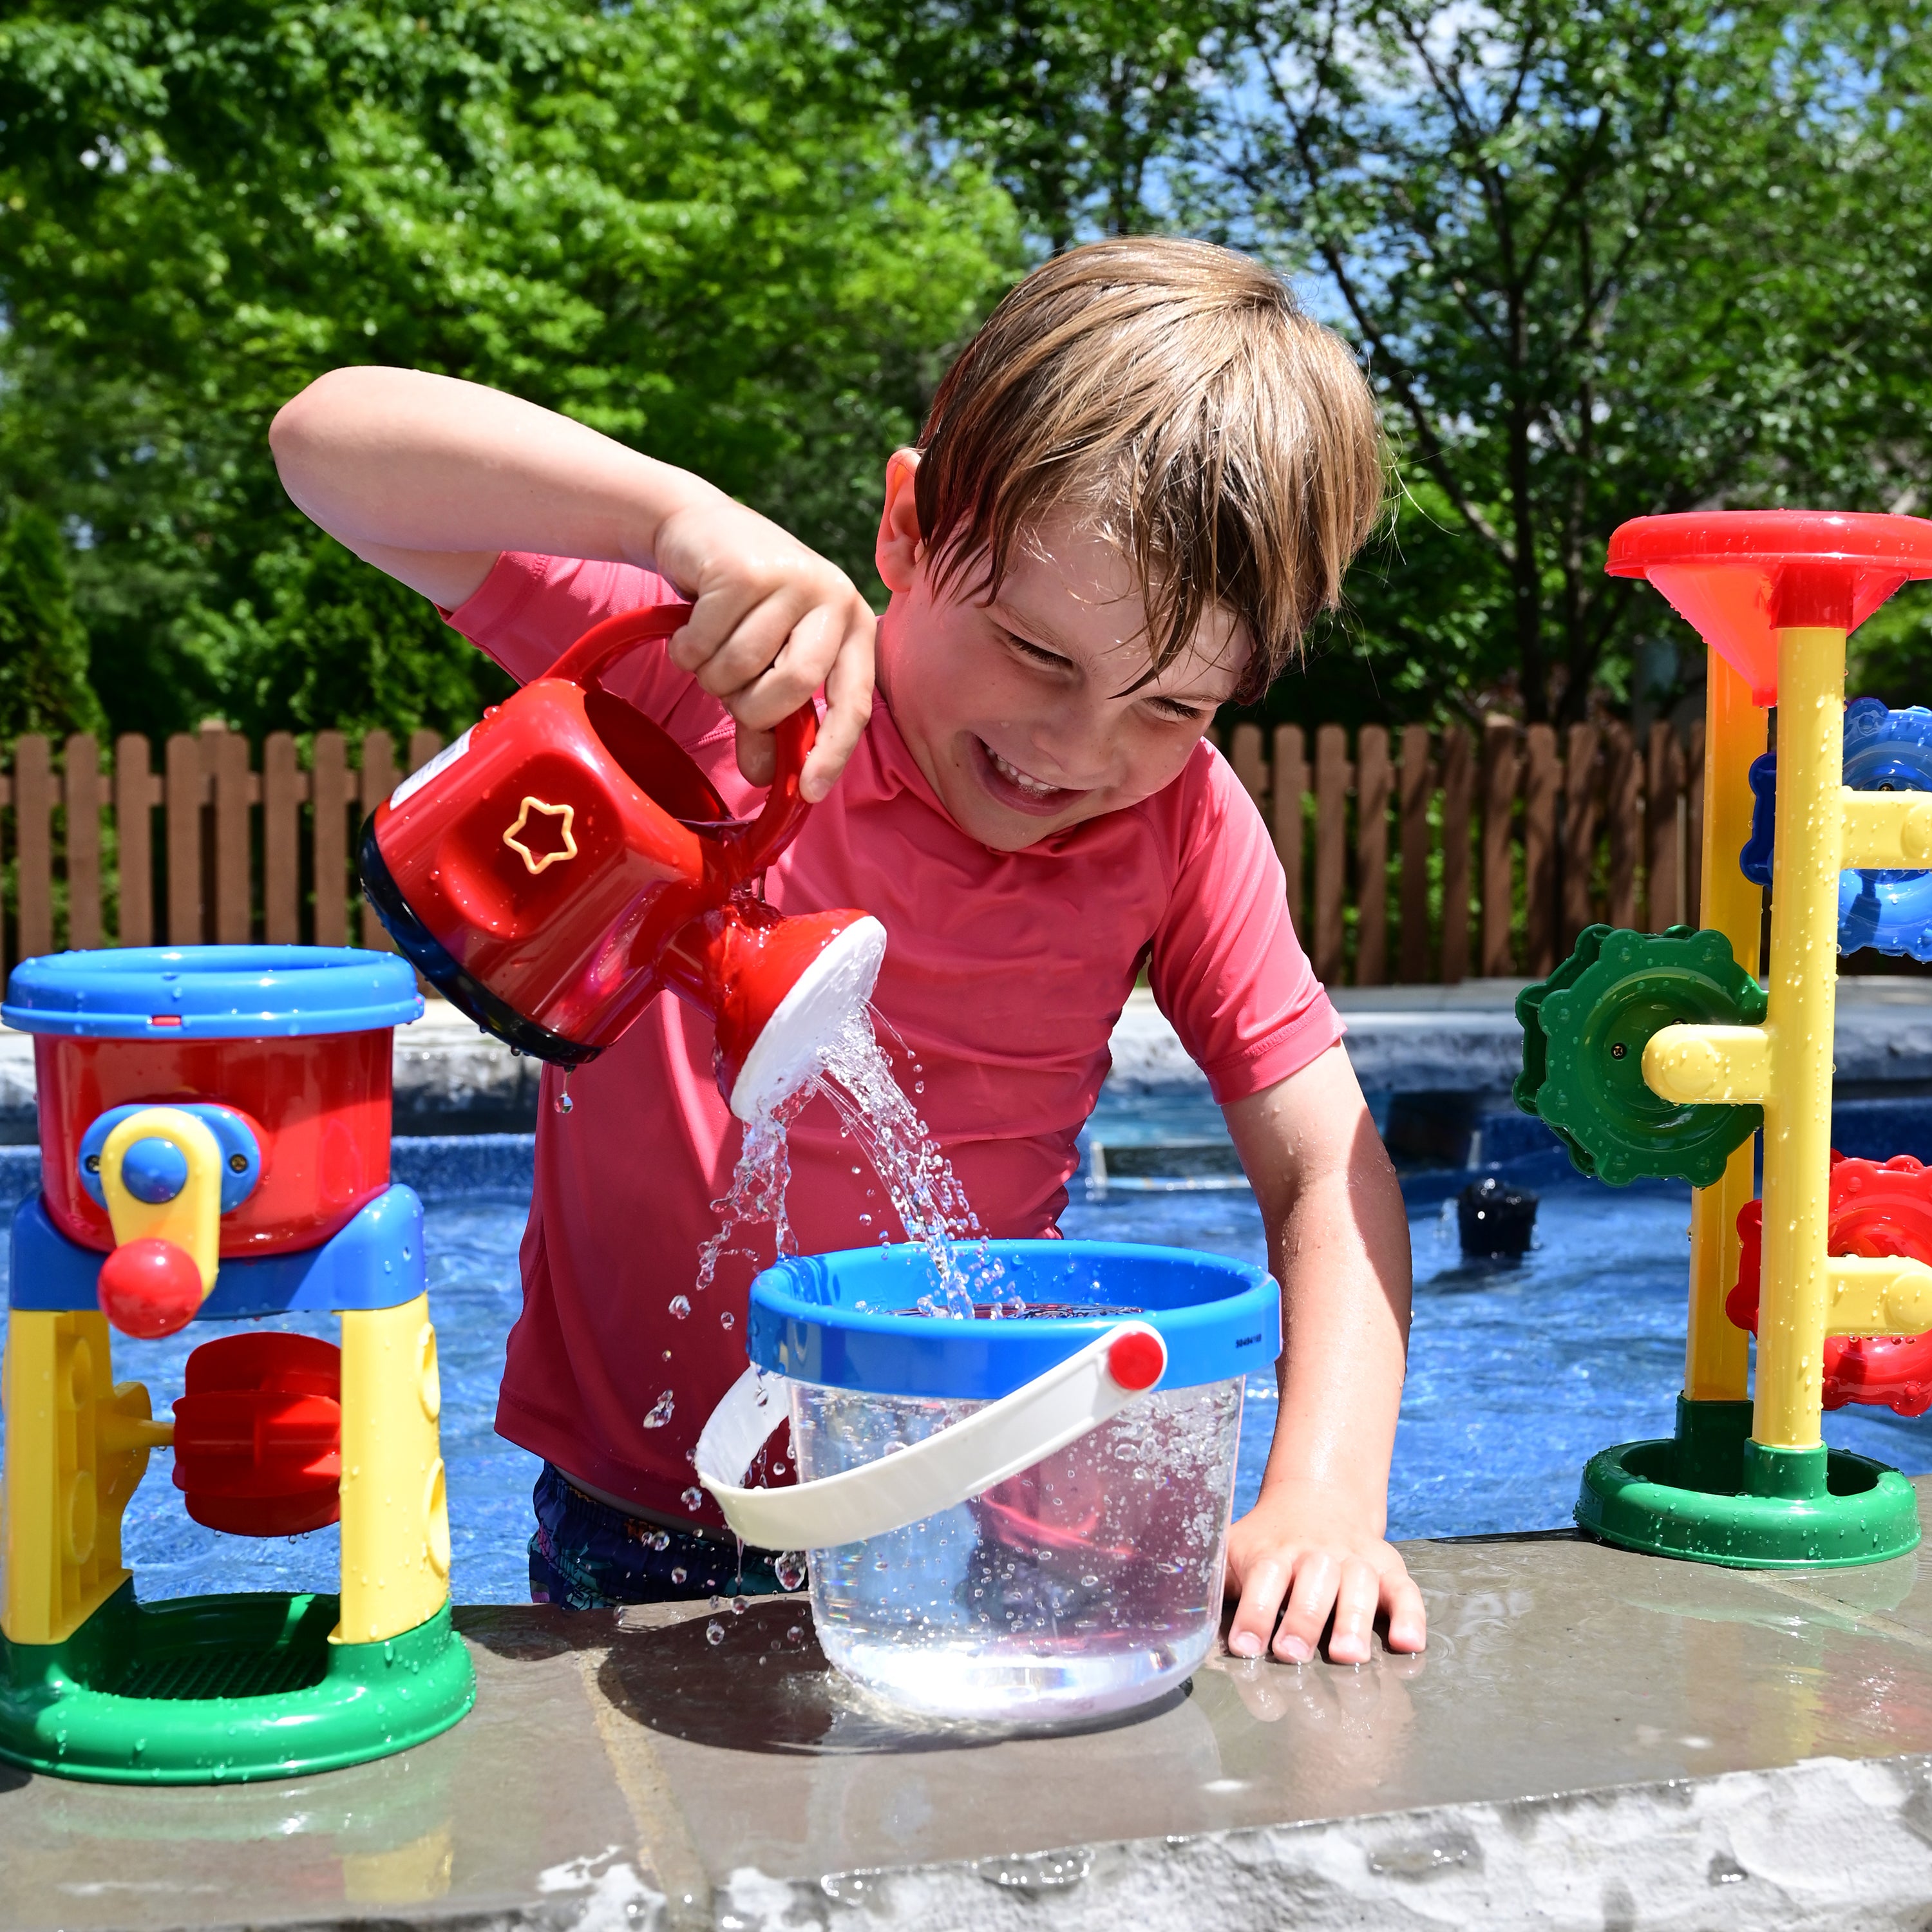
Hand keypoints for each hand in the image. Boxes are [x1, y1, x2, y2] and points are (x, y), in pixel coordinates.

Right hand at [650, 494, 875, 802]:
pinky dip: (686, 650)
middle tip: (732, 696)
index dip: (831, 752)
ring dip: (712, 674)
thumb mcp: (765, 663)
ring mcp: (791, 577)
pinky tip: (689, 627)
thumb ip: (767, 722)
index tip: (805, 792)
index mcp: (853, 625)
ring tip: (708, 649)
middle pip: (796, 685)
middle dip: (753, 707)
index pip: (854, 702)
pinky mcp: (743, 569)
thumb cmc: (742, 607)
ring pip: (743, 666)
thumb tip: (763, 779)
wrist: (697, 528)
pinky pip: (704, 643)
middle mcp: (833, 596)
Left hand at [1223, 1478, 1426, 1665]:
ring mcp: (1356, 1560)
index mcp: (1275, 1552)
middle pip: (1313, 1583)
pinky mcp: (1388, 1569)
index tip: (1246, 1646)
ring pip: (1360, 1586)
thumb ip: (1208, 1578)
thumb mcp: (1232, 1548)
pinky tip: (1410, 1643)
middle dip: (1303, 1619)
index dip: (1255, 1612)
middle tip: (1292, 1653)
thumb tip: (1163, 1612)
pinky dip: (1411, 1616)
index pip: (1264, 1578)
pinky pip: (1406, 1590)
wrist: (1317, 1499)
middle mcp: (1317, 1554)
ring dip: (1354, 1620)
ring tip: (1348, 1656)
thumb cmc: (1267, 1543)